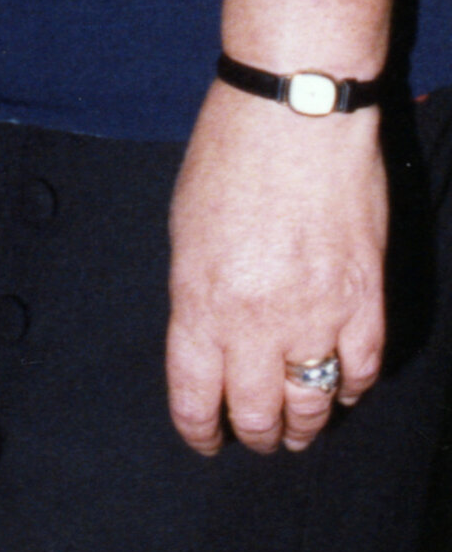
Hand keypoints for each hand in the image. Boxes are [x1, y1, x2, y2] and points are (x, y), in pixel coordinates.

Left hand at [165, 77, 386, 455]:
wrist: (298, 112)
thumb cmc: (230, 156)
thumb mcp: (186, 230)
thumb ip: (197, 295)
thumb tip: (209, 342)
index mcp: (201, 301)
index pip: (195, 397)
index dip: (200, 431)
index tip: (205, 438)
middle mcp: (257, 321)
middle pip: (257, 412)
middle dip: (254, 433)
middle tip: (256, 435)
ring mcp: (317, 313)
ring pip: (313, 403)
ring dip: (303, 425)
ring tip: (297, 429)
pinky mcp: (366, 299)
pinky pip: (361, 369)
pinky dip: (352, 387)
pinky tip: (342, 388)